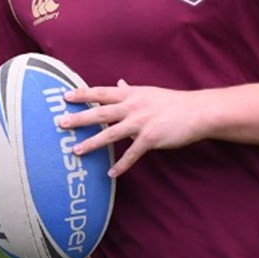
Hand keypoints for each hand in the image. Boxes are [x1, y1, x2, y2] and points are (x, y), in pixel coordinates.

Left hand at [61, 80, 207, 177]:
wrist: (198, 112)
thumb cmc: (174, 103)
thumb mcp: (150, 93)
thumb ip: (131, 91)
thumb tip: (120, 83)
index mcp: (131, 94)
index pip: (101, 92)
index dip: (82, 94)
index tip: (64, 97)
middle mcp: (133, 106)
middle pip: (100, 112)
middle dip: (79, 118)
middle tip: (60, 123)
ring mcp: (141, 122)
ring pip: (111, 133)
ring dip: (92, 143)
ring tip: (75, 151)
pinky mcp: (151, 138)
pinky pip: (132, 154)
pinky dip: (121, 165)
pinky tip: (110, 174)